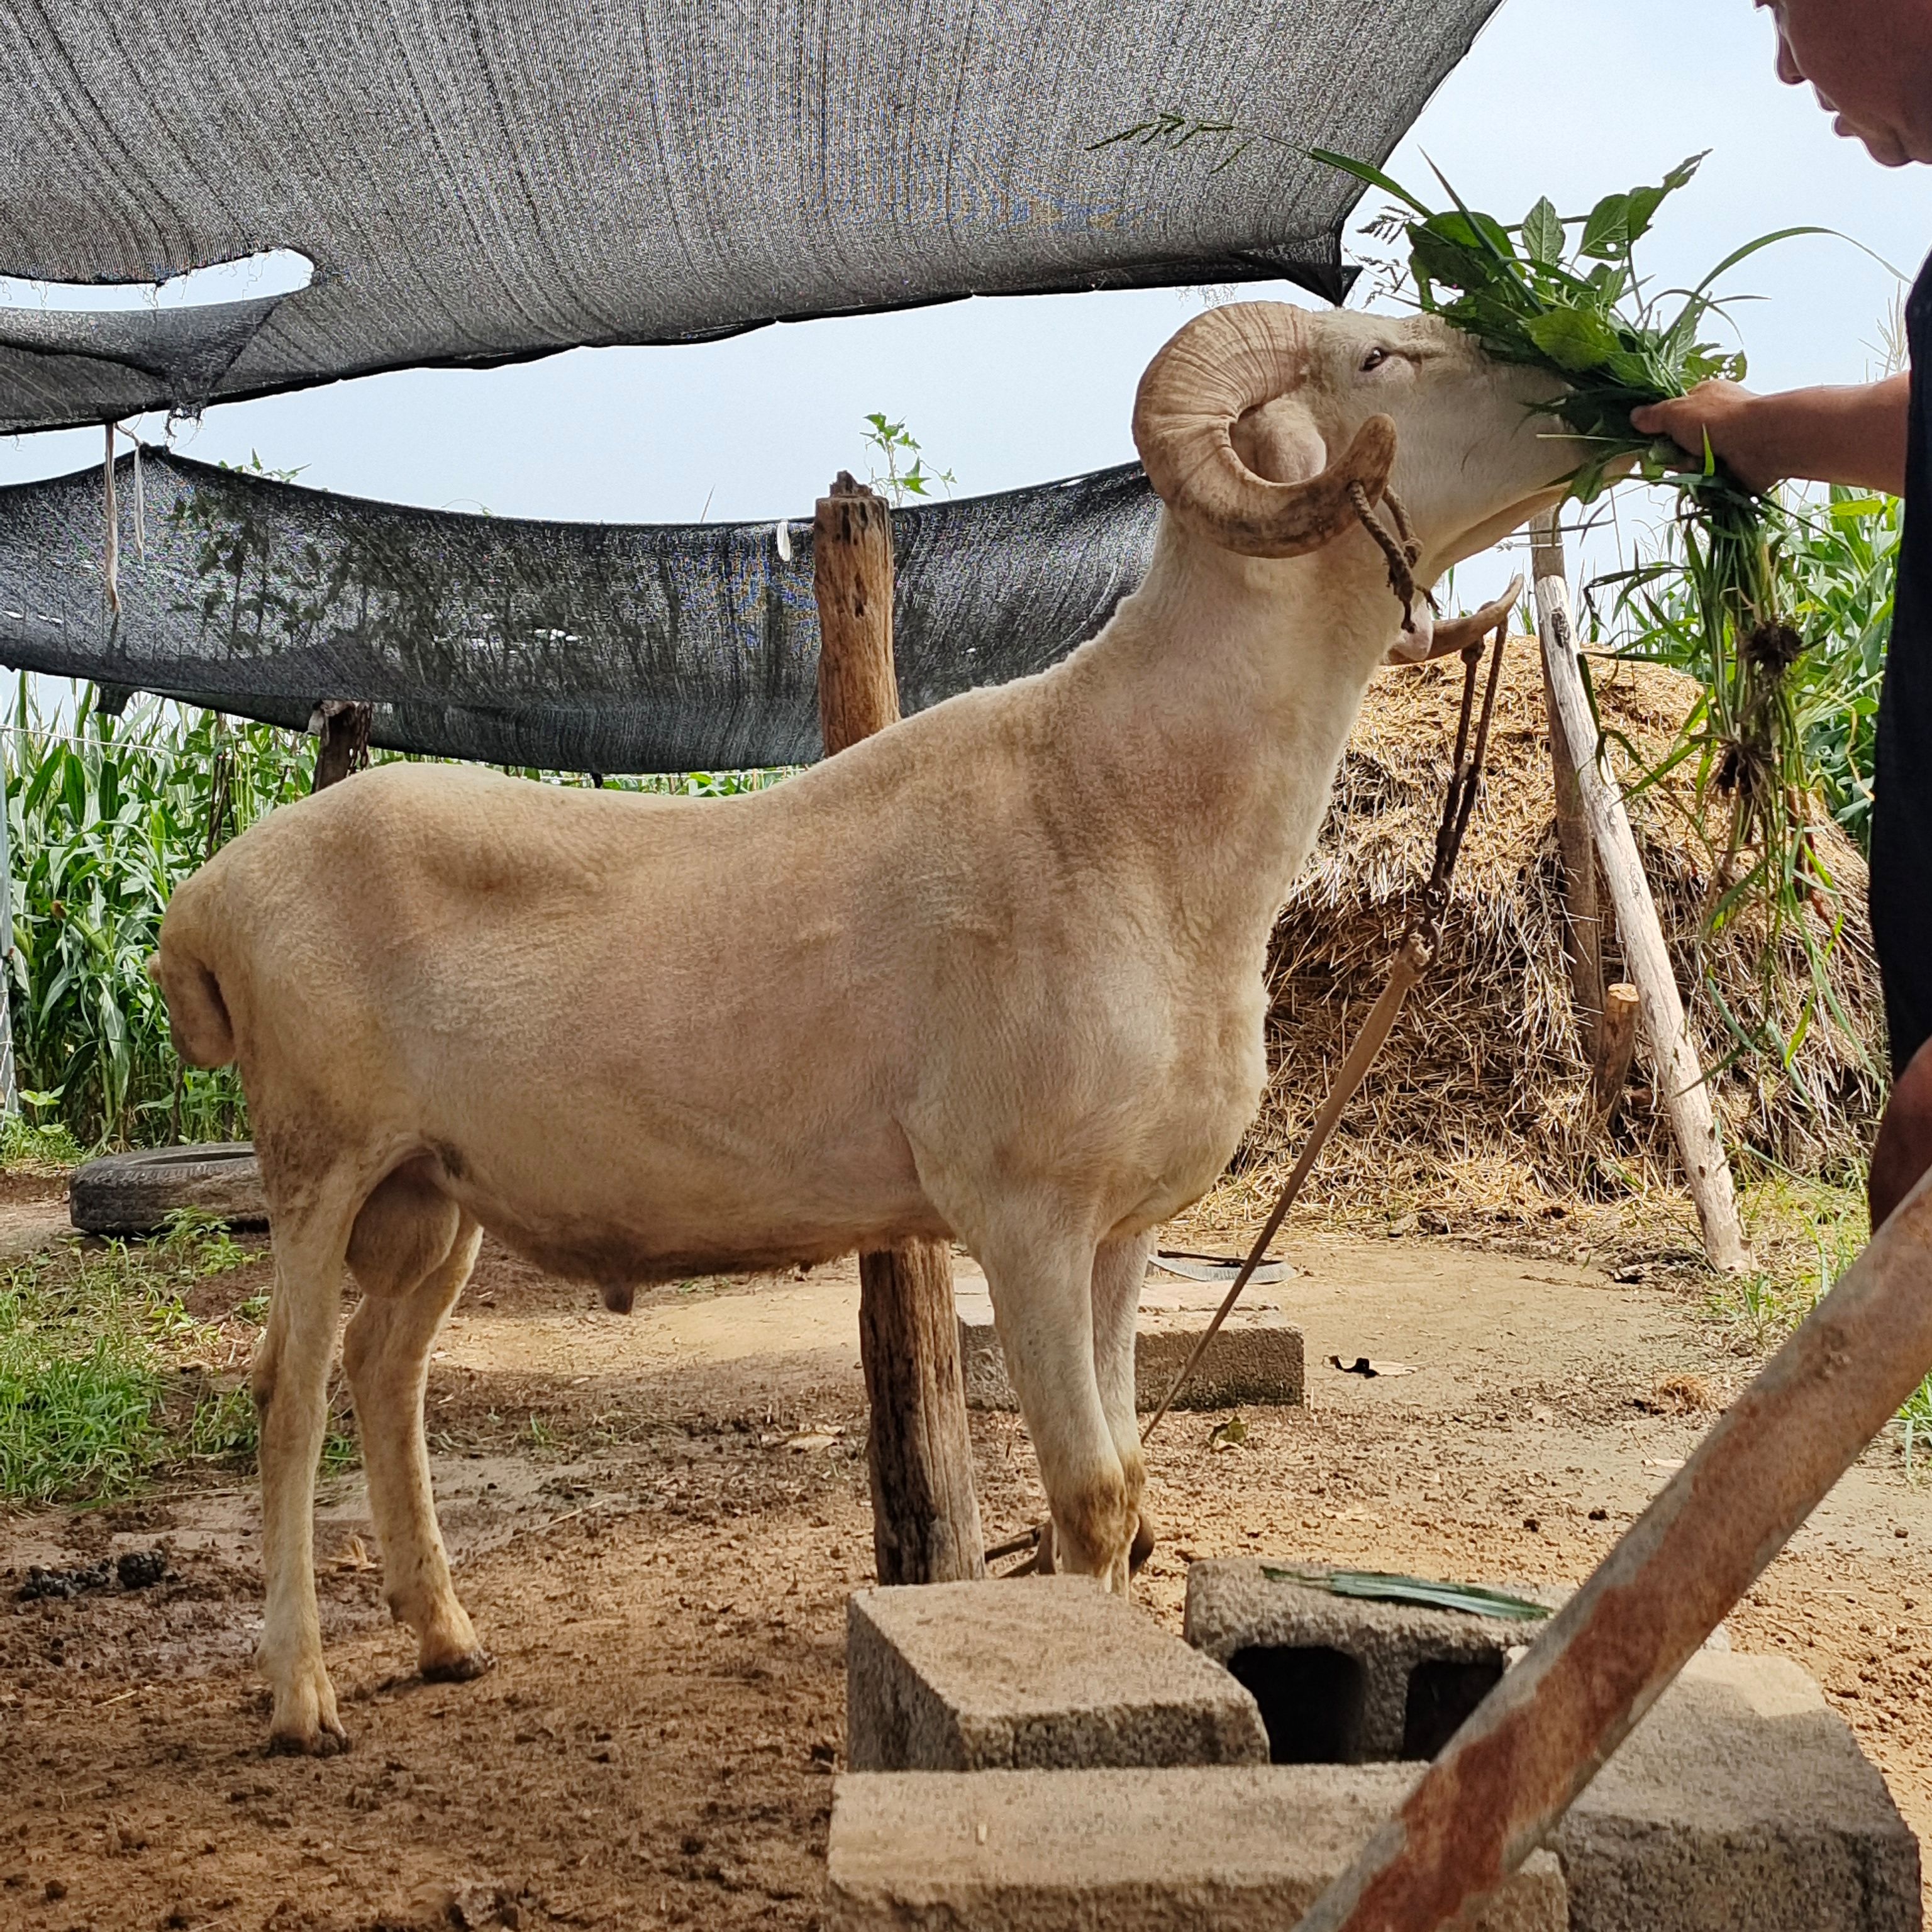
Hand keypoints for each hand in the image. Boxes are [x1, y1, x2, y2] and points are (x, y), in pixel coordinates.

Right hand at [1629, 381, 1785, 494]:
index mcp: (1705, 397)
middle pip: (1680, 443)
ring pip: (1692, 464)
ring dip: (1689, 470)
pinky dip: (1705, 484)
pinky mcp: (1735, 467)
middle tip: (1677, 456)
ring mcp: (1727, 444)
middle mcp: (1717, 419)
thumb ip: (1653, 416)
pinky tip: (1709, 478)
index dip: (1660, 429)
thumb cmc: (1719, 419)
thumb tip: (1634, 416)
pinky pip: (1709, 481)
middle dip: (1674, 455)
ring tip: (1698, 467)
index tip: (1650, 441)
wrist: (1760, 442)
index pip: (1673, 415)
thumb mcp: (1675, 411)